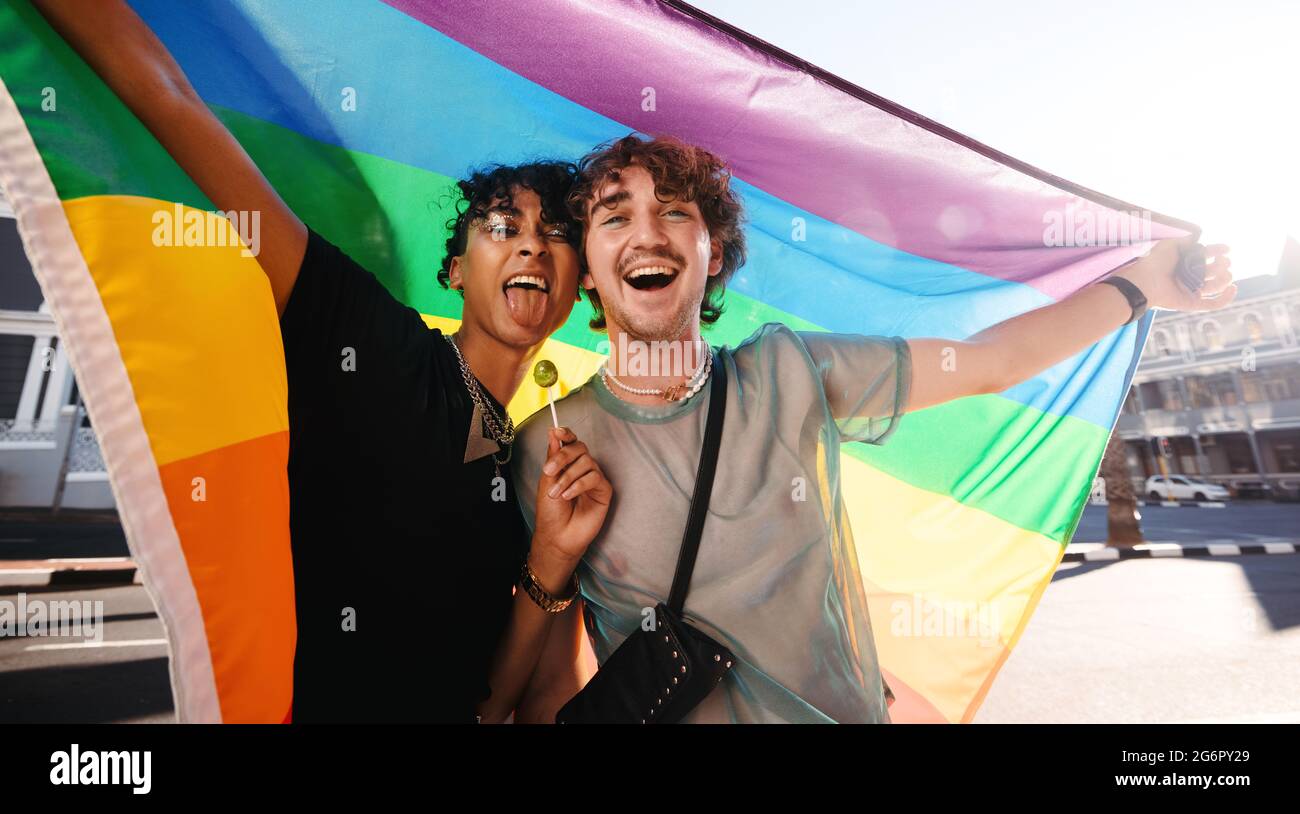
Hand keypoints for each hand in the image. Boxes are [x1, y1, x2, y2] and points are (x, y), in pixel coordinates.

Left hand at [532, 427, 611, 566]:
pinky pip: (594, 477)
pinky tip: (568, 496)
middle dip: (563, 457)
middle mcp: (582, 468)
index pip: (571, 442)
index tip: (556, 432)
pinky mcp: (604, 490)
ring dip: (568, 476)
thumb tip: (553, 432)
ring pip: (587, 462)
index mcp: (568, 463)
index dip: (566, 434)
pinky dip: (578, 485)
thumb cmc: (551, 511)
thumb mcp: (547, 481)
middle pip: (580, 448)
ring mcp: (594, 478)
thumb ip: (552, 457)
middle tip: (549, 471)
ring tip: (556, 493)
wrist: (557, 536)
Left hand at [1120, 238, 1236, 312]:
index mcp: (1186, 263)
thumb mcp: (1170, 245)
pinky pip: (1213, 304)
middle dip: (1222, 265)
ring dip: (1225, 279)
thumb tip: (1197, 238)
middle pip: (1214, 271)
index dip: (1218, 251)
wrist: (1144, 281)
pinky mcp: (1192, 303)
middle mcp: (1190, 277)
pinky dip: (1226, 298)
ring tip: (1226, 272)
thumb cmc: (1154, 262)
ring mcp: (1192, 290)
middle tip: (1221, 260)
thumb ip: (1185, 240)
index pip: (1207, 256)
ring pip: (1216, 286)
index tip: (1226, 249)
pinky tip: (1233, 288)